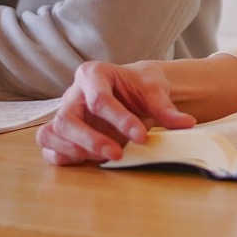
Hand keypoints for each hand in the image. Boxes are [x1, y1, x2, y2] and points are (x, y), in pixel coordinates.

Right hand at [40, 61, 196, 164]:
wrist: (132, 91)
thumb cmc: (139, 87)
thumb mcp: (155, 90)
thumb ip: (166, 108)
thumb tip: (186, 123)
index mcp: (93, 74)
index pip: (99, 99)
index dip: (120, 120)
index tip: (142, 136)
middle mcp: (73, 94)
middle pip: (67, 118)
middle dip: (91, 139)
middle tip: (117, 154)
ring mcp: (65, 114)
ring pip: (53, 132)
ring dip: (76, 150)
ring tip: (104, 159)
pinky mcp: (62, 133)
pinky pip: (50, 146)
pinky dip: (63, 157)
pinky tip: (88, 162)